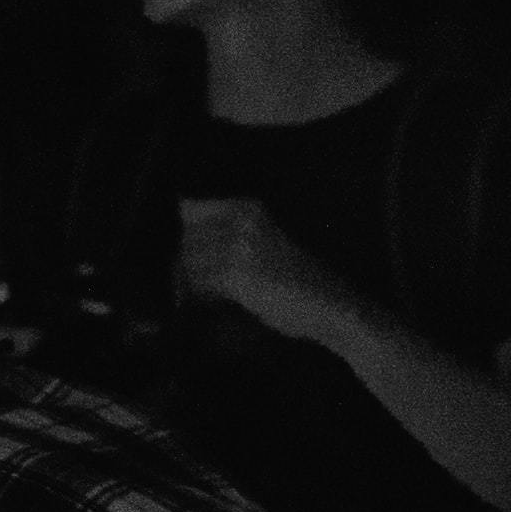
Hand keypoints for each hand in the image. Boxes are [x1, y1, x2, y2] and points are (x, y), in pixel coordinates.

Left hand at [172, 195, 352, 341]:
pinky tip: (215, 303)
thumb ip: (226, 238)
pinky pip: (199, 284)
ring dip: (192, 282)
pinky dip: (200, 297)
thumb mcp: (264, 243)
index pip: (190, 209)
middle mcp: (242, 220)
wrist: (329, 304)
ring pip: (189, 262)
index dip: (186, 237)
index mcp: (248, 207)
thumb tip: (181, 252)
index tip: (192, 259)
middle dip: (187, 264)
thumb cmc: (298, 281)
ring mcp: (239, 245)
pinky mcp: (236, 274)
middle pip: (187, 238)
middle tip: (197, 286)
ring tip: (206, 296)